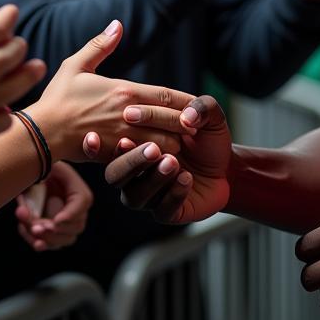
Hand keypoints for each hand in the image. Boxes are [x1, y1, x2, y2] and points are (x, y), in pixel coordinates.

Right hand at [0, 5, 44, 133]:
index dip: (5, 20)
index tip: (12, 13)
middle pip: (7, 56)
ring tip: (37, 67)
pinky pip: (1, 120)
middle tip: (20, 44)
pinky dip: (6, 112)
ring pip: (14, 86)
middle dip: (16, 47)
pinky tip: (7, 107)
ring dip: (27, 76)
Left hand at [16, 162, 91, 251]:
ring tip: (29, 229)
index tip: (55, 221)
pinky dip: (38, 242)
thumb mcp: (49, 163)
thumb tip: (42, 184)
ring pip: (64, 240)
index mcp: (79, 191)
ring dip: (46, 239)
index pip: (81, 204)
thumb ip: (50, 171)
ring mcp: (67, 225)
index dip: (69, 215)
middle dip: (54, 231)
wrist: (33, 177)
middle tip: (36, 227)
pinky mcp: (54, 234)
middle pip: (75, 227)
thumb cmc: (43, 167)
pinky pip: (50, 245)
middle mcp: (78, 210)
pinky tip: (26, 231)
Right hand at [26, 20, 197, 161]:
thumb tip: (118, 24)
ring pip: (164, 143)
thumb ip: (100, 45)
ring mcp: (123, 137)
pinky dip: (157, 158)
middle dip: (188, 124)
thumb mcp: (76, 65)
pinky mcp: (115, 155)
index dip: (187, 101)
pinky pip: (145, 158)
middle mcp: (128, 115)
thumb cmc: (58, 98)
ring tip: (183, 142)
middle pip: (172, 120)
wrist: (39, 133)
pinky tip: (162, 157)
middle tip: (199, 126)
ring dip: (174, 142)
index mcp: (124, 92)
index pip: (166, 95)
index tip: (200, 103)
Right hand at [103, 95, 232, 223]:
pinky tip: (186, 179)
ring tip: (173, 162)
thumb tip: (188, 115)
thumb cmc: (206, 139)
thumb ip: (201, 108)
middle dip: (131, 161)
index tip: (94, 136)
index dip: (96, 146)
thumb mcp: (208, 117)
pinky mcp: (167, 212)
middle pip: (115, 175)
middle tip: (153, 148)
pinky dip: (174, 193)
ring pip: (135, 195)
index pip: (109, 147)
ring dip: (153, 178)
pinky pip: (163, 209)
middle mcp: (135, 173)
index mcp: (135, 146)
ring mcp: (150, 195)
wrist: (225, 167)